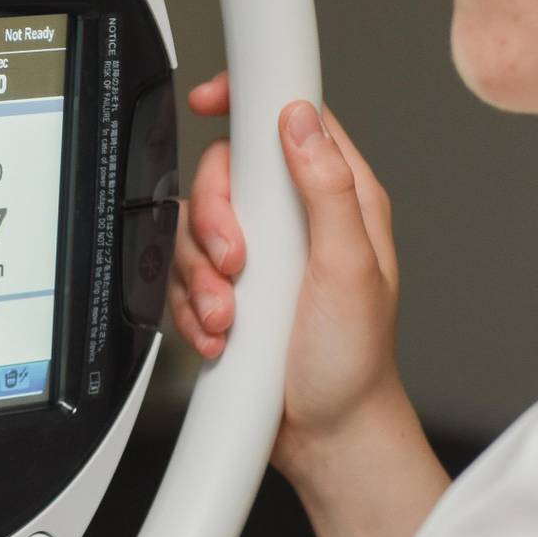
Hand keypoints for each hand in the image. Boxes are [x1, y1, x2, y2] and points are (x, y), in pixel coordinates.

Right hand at [169, 75, 448, 536]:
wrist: (327, 435)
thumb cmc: (353, 363)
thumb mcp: (350, 270)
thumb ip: (327, 190)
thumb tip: (300, 120)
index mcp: (339, 199)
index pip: (291, 119)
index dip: (248, 101)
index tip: (211, 101)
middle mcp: (296, 219)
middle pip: (226, 173)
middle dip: (216, 220)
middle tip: (237, 265)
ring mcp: (260, 256)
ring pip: (196, 226)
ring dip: (203, 277)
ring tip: (234, 317)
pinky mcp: (229, 290)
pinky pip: (184, 275)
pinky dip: (193, 307)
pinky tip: (222, 333)